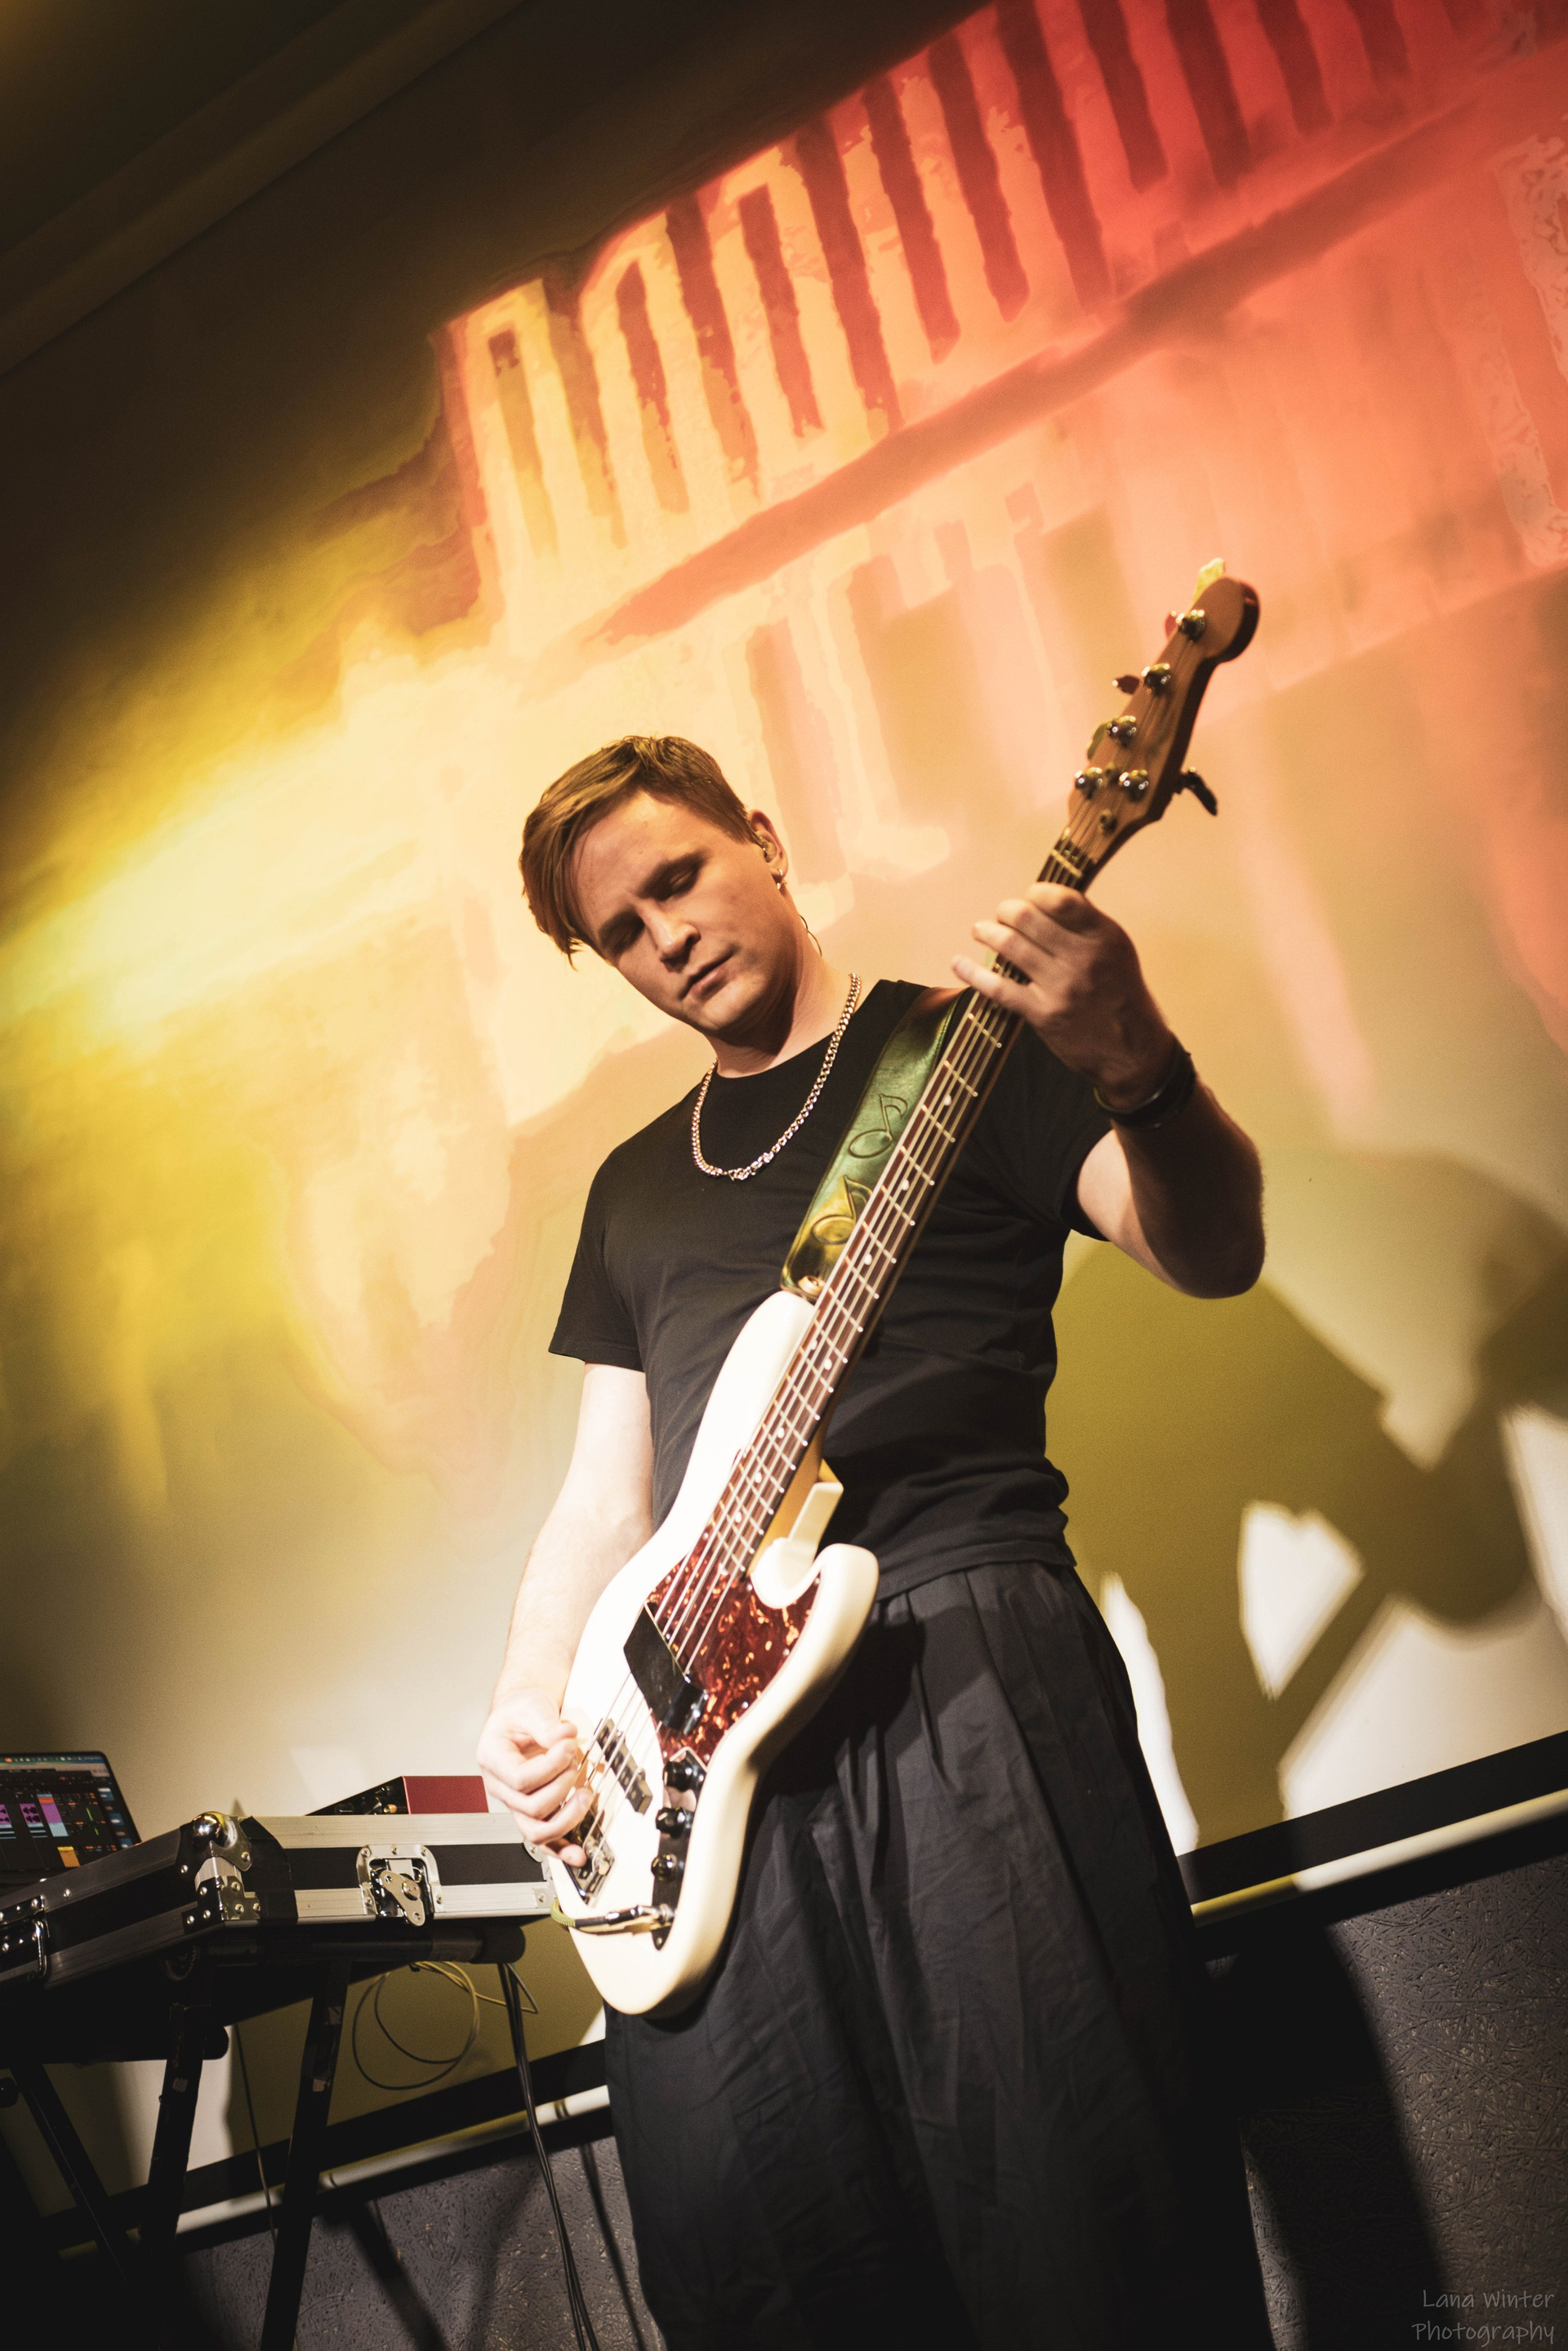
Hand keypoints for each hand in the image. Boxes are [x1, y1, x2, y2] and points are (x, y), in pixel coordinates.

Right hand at [478, 1687, 592, 1866]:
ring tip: (585, 1796)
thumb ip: (545, 1723)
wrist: (522, 1717)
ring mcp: (516, 1803)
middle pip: (530, 1807)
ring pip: (536, 1831)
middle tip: (576, 1762)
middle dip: (561, 1787)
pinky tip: (578, 1853)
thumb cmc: (520, 1713)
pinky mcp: (532, 1811)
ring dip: (567, 1818)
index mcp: (492, 1759)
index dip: (549, 1767)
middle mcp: (500, 1786)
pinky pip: (544, 1840)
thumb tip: (564, 1737)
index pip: (519, 1779)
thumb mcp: (530, 1706)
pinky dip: (562, 1849)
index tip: (569, 1747)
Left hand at [953, 883, 1172, 1105]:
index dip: (1035, 893)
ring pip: (1010, 947)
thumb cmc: (1121, 995)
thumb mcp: (1118, 951)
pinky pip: (998, 988)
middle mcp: (1084, 958)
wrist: (1132, 1051)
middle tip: (999, 915)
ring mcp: (1062, 987)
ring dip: (987, 933)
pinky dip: (972, 973)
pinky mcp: (1043, 1014)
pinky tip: (958, 963)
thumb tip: (1046, 898)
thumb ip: (1086, 924)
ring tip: (980, 930)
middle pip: (1027, 918)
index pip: (1060, 899)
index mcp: (1104, 936)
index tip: (1027, 898)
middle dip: (1005, 911)